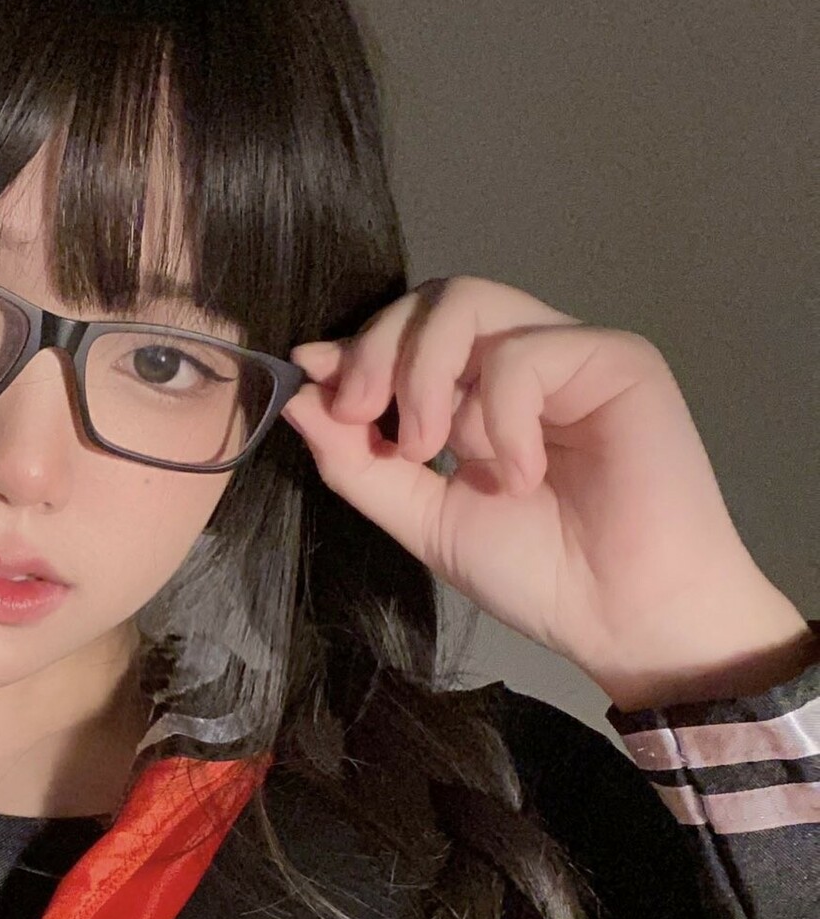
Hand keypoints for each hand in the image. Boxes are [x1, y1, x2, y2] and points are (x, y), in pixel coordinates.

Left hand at [279, 276, 796, 697]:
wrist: (623, 619)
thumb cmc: (538, 573)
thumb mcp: (424, 517)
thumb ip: (359, 461)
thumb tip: (295, 393)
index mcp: (478, 390)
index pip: (408, 329)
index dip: (354, 348)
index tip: (313, 386)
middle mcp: (524, 357)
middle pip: (432, 299)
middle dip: (378, 351)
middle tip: (364, 419)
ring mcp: (571, 351)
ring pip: (469, 303)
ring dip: (426, 376)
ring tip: (433, 452)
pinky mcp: (618, 358)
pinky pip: (523, 354)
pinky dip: (499, 418)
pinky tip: (519, 476)